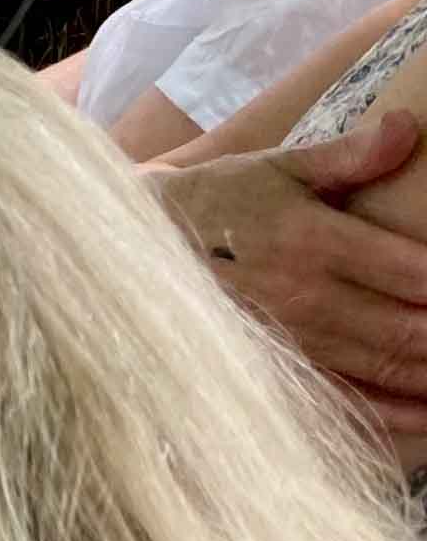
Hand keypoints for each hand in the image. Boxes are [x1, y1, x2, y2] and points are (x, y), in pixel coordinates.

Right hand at [154, 112, 426, 407]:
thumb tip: (410, 127)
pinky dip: (405, 413)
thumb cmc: (221, 200)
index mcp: (313, 241)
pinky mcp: (283, 370)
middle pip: (414, 331)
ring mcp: (296, 342)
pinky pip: (355, 402)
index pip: (418, 274)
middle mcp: (307, 298)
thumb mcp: (278, 166)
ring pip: (394, 370)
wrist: (141, 247)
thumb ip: (349, 155)